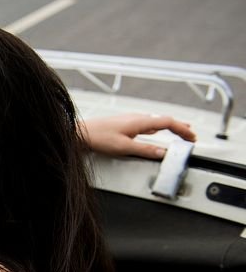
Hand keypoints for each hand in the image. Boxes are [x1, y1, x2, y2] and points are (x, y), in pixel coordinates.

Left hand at [82, 113, 196, 159]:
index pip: (168, 122)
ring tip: (178, 132)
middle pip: (164, 120)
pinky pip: (146, 124)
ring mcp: (130, 120)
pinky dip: (156, 128)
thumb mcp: (124, 147)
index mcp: (140, 121)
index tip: (192, 138)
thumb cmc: (98, 138)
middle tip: (190, 136)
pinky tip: (154, 132)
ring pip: (155, 122)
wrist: (79, 132)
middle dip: (179, 128)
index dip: (183, 130)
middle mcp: (137, 118)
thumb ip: (145, 150)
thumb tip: (164, 153)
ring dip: (169, 127)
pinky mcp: (123, 124)